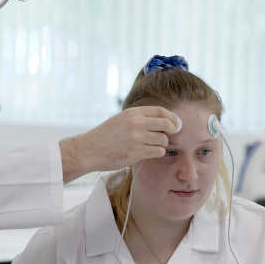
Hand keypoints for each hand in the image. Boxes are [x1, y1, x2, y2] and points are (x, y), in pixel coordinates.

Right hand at [59, 106, 178, 182]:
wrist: (89, 150)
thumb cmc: (106, 136)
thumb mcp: (122, 120)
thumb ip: (140, 119)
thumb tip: (165, 121)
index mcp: (133, 113)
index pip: (161, 111)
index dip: (172, 117)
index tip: (175, 124)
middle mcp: (136, 123)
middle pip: (166, 125)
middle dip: (171, 131)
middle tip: (169, 136)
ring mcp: (136, 138)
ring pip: (163, 140)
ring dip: (162, 144)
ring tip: (152, 146)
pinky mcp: (136, 152)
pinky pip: (157, 151)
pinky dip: (156, 153)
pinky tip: (148, 153)